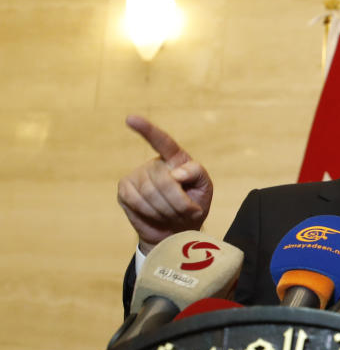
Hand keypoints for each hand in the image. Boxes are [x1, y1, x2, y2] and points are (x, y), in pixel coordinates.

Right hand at [116, 115, 212, 253]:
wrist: (177, 230)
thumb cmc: (193, 205)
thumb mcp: (204, 187)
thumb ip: (196, 173)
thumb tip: (174, 173)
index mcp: (174, 159)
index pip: (162, 141)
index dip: (146, 130)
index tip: (131, 119)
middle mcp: (154, 164)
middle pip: (164, 181)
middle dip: (179, 203)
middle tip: (186, 213)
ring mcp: (136, 176)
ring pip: (151, 194)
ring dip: (168, 211)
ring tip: (173, 215)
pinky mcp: (124, 190)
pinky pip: (137, 202)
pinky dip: (152, 213)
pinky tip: (157, 215)